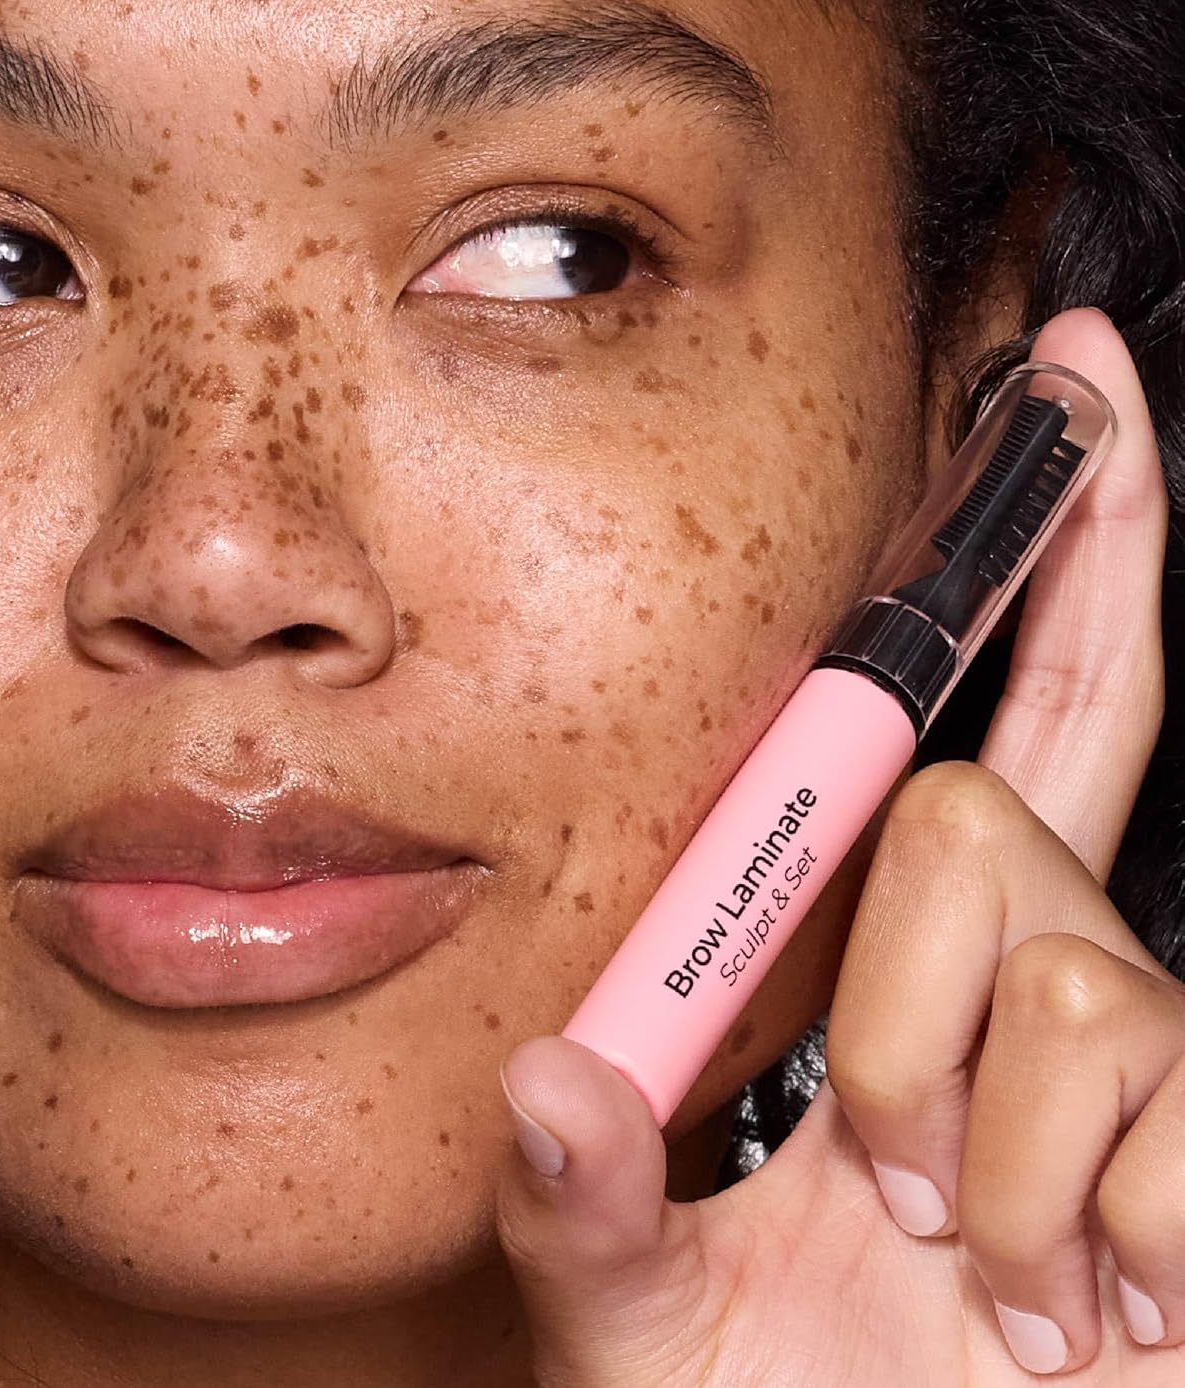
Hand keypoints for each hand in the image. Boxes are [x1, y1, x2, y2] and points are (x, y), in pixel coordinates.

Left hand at [495, 307, 1178, 1384]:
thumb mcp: (650, 1316)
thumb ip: (587, 1203)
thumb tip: (544, 1078)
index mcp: (888, 979)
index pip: (962, 725)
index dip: (1041, 555)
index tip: (1079, 372)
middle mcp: (1026, 987)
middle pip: (1005, 808)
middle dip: (918, 993)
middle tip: (890, 1173)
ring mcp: (1143, 1073)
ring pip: (1067, 967)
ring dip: (985, 1150)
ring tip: (970, 1272)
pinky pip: (1174, 1108)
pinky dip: (1097, 1231)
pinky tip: (1085, 1308)